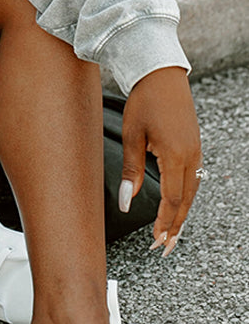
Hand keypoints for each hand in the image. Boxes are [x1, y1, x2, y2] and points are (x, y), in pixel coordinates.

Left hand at [120, 67, 201, 254]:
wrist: (161, 75)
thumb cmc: (144, 101)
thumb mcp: (132, 136)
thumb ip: (130, 171)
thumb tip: (126, 201)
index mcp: (176, 155)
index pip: (172, 200)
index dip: (165, 223)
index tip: (157, 241)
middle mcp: (191, 156)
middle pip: (185, 201)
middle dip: (176, 226)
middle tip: (165, 248)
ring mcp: (196, 151)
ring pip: (192, 191)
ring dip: (181, 213)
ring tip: (171, 234)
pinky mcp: (194, 146)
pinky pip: (193, 179)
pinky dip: (185, 196)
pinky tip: (177, 206)